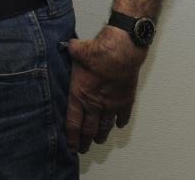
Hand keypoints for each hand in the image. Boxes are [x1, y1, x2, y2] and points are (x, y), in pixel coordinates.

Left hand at [65, 28, 145, 152]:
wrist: (121, 51)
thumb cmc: (97, 51)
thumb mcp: (77, 51)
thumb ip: (71, 52)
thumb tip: (68, 45)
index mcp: (79, 95)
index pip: (73, 123)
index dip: (71, 137)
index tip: (71, 146)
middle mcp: (94, 104)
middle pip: (88, 130)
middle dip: (85, 141)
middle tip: (83, 149)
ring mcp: (111, 105)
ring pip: (105, 126)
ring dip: (101, 135)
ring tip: (98, 141)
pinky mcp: (126, 101)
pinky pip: (123, 117)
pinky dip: (120, 123)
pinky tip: (118, 125)